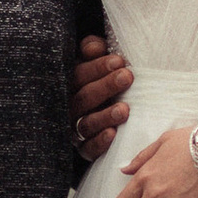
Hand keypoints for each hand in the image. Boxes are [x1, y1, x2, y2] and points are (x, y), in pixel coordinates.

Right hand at [72, 34, 132, 160]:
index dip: (97, 67)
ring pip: (86, 124)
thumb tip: (96, 47)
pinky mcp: (85, 149)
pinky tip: (113, 134)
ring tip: (124, 109)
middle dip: (106, 87)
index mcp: (71, 84)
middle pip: (84, 98)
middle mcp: (70, 107)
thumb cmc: (103, 78)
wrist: (107, 109)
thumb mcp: (96, 60)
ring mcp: (75, 129)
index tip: (119, 61)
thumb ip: (93, 49)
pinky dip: (100, 142)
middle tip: (127, 77)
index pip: (79, 75)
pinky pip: (89, 148)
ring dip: (105, 116)